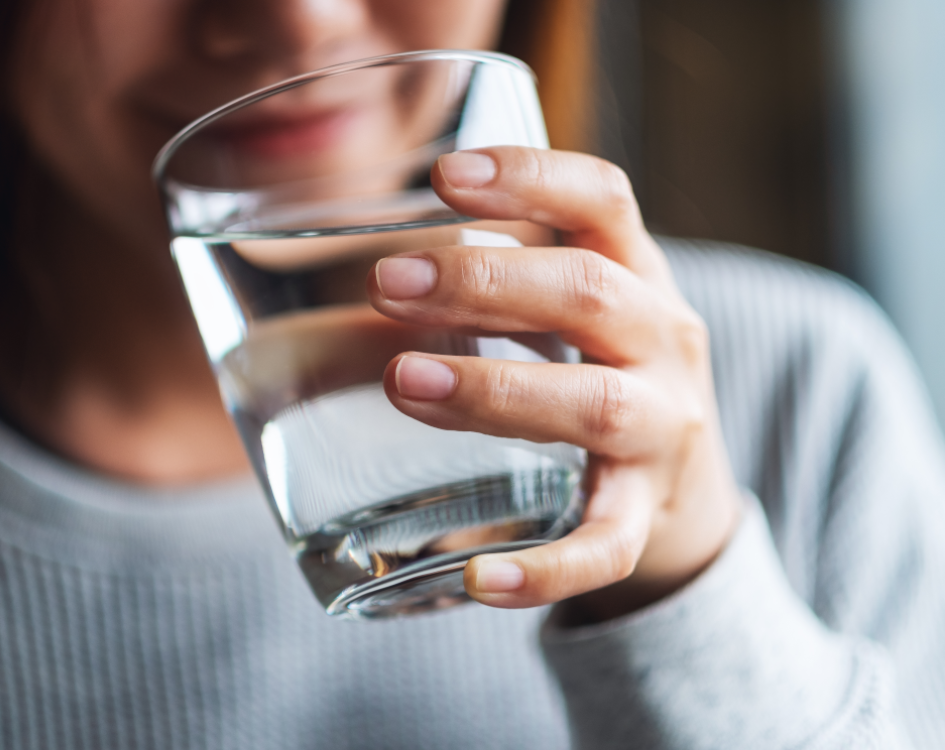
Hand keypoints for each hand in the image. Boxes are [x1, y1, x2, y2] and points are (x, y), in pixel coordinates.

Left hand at [366, 147, 740, 622]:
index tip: (445, 174)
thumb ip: (501, 277)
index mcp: (639, 277)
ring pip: (593, 405)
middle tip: (386, 283)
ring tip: (402, 381)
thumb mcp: (578, 314)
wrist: (687, 499)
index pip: (603, 202)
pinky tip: (477, 579)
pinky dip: (545, 568)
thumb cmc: (605, 378)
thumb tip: (360, 260)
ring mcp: (662, 432)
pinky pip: (604, 546)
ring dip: (495, 389)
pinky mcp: (644, 517)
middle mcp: (662, 344)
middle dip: (486, 283)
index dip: (531, 177)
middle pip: (589, 294)